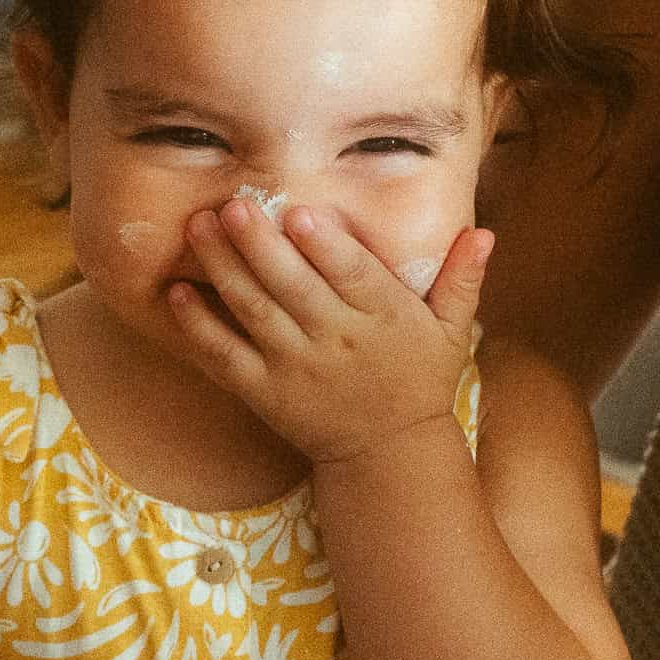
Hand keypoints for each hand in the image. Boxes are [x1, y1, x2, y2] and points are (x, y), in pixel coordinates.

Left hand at [173, 199, 492, 464]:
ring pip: (254, 312)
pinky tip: (176, 291)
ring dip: (222, 269)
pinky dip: (198, 326)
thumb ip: (462, 279)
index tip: (300, 213)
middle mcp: (336, 341)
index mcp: (382, 319)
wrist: (386, 455)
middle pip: (292, 288)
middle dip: (260, 246)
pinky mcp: (262, 391)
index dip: (326, 248)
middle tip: (232, 205)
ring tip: (198, 227)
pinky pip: (224, 356)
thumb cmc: (418, 380)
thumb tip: (483, 231)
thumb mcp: (451, 332)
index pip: (353, 278)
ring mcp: (294, 368)